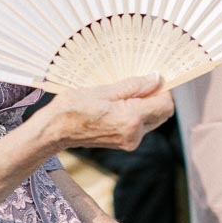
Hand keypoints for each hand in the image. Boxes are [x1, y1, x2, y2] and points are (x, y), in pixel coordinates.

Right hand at [42, 74, 172, 153]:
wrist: (55, 130)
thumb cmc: (74, 107)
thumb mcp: (104, 90)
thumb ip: (134, 85)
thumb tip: (157, 78)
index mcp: (131, 119)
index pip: (166, 105)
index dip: (165, 90)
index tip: (155, 78)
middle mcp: (134, 134)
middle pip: (162, 114)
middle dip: (157, 97)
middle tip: (142, 82)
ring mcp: (129, 142)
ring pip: (152, 120)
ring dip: (148, 105)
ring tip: (126, 94)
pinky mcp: (124, 144)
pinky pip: (141, 126)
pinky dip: (138, 114)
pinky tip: (121, 104)